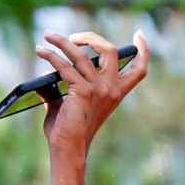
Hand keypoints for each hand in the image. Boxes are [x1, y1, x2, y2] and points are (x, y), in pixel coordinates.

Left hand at [34, 28, 149, 159]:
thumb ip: (63, 88)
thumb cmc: (68, 131)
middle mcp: (111, 89)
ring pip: (82, 54)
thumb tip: (46, 74)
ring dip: (62, 41)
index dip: (143, 50)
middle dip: (91, 37)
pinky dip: (51, 56)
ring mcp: (98, 89)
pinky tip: (41, 51)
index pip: (139, 70)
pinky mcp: (82, 91)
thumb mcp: (72, 103)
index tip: (139, 35)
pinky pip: (64, 66)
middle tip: (73, 37)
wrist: (68, 149)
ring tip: (47, 35)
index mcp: (116, 93)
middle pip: (111, 51)